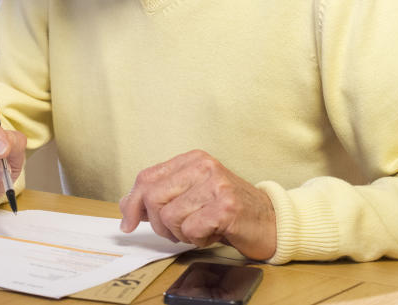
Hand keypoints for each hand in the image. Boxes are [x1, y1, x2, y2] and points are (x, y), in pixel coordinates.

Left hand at [118, 150, 276, 259]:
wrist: (271, 221)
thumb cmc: (226, 210)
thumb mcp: (190, 196)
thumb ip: (160, 197)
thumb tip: (126, 206)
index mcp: (191, 159)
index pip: (146, 177)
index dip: (132, 203)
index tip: (129, 223)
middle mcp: (203, 166)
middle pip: (153, 197)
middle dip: (160, 223)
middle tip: (179, 230)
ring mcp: (216, 184)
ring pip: (170, 216)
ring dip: (181, 233)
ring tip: (201, 228)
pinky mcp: (227, 207)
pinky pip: (190, 229)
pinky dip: (198, 238)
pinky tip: (213, 232)